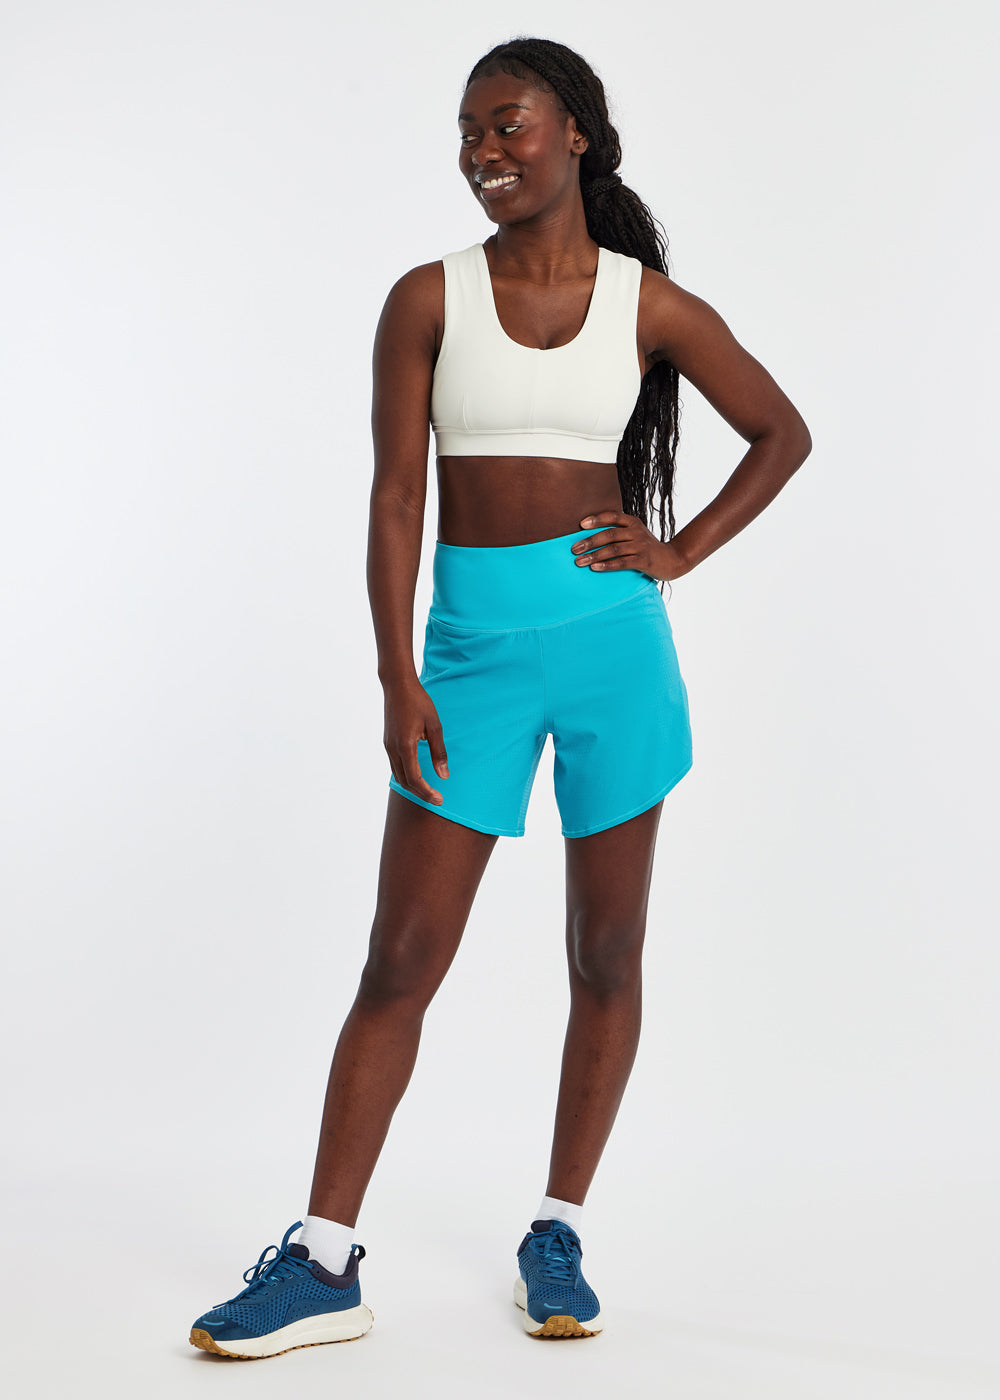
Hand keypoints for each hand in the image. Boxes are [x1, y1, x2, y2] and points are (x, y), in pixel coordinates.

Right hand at [383, 677, 448, 804]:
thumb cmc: (419, 702)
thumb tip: (443, 775)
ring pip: (398, 776)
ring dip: (412, 786)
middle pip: (405, 782)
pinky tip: (417, 775)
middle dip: (420, 794)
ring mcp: (388, 746)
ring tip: (428, 791)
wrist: (398, 686)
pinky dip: (406, 776)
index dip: (427, 792)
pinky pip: (395, 766)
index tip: (439, 799)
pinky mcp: (388, 742)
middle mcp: (393, 749)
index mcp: (405, 746)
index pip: (415, 779)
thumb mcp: (434, 726)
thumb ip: (439, 752)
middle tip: (437, 799)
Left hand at [570, 511, 688, 580]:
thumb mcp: (635, 534)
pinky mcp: (644, 561)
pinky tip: (594, 568)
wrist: (672, 560)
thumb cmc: (646, 548)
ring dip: (594, 555)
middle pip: (609, 535)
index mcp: (633, 522)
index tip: (581, 524)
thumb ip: (619, 532)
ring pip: (613, 549)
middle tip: (574, 549)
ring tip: (579, 561)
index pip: (613, 517)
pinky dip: (607, 565)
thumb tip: (590, 536)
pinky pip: (622, 563)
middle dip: (589, 541)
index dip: (597, 519)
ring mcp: (641, 546)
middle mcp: (637, 532)